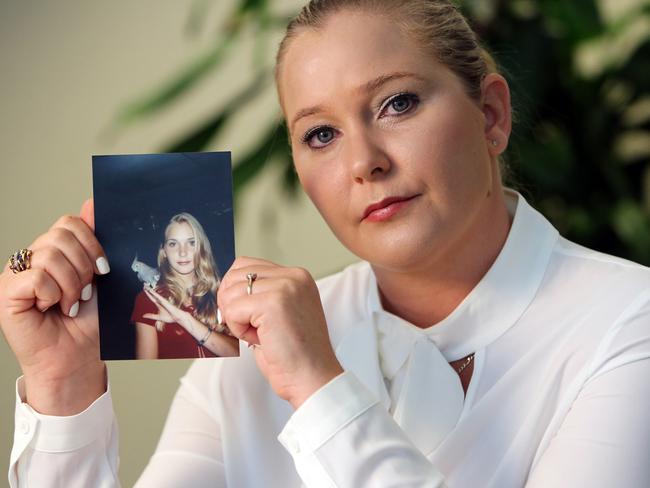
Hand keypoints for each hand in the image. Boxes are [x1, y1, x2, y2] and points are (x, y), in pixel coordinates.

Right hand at [0, 199, 108, 414]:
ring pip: (50, 256)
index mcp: (54, 251)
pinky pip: (36, 277)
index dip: (92, 242)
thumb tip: (92, 202)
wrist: (78, 357)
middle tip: (85, 291)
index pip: (69, 222)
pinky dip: (53, 294)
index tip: (103, 269)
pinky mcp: (7, 292)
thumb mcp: (100, 276)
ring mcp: (17, 274)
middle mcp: (33, 258)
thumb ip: (94, 241)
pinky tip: (52, 308)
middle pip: (61, 234)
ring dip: (71, 284)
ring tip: (71, 303)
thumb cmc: (89, 321)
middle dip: (84, 265)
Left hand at [142, 286, 190, 328]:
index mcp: (159, 305)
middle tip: (144, 286)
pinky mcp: (164, 301)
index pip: (152, 298)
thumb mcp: (158, 317)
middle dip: (148, 290)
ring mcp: (162, 301)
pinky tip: (151, 291)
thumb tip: (143, 316)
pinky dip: (154, 293)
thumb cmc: (170, 317)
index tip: (144, 290)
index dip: (148, 294)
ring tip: (145, 286)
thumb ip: (151, 316)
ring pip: (155, 294)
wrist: (176, 318)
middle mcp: (160, 301)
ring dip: (150, 290)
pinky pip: (158, 297)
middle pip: (153, 295)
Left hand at [217, 257, 343, 408]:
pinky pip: (233, 310)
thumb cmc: (294, 354)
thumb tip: (226, 289)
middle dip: (232, 304)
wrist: (313, 378)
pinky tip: (259, 339)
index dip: (235, 291)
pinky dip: (238, 330)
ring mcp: (285, 287)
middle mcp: (294, 276)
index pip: (246, 265)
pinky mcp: (274, 303)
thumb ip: (261, 294)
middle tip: (251, 327)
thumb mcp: (280, 312)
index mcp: (297, 276)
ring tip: (260, 334)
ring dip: (237, 319)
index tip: (246, 315)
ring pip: (231, 293)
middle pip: (234, 275)